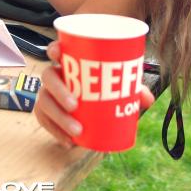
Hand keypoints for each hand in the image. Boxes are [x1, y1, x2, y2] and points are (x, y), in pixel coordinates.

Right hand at [34, 40, 155, 148]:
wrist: (92, 109)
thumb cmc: (103, 90)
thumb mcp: (118, 87)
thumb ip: (133, 89)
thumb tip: (147, 99)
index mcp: (69, 63)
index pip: (56, 49)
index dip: (54, 49)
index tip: (58, 54)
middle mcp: (56, 76)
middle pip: (48, 77)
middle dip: (59, 91)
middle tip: (74, 106)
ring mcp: (48, 94)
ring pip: (44, 101)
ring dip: (58, 117)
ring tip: (76, 130)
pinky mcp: (46, 112)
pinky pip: (43, 120)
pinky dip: (55, 131)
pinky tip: (69, 141)